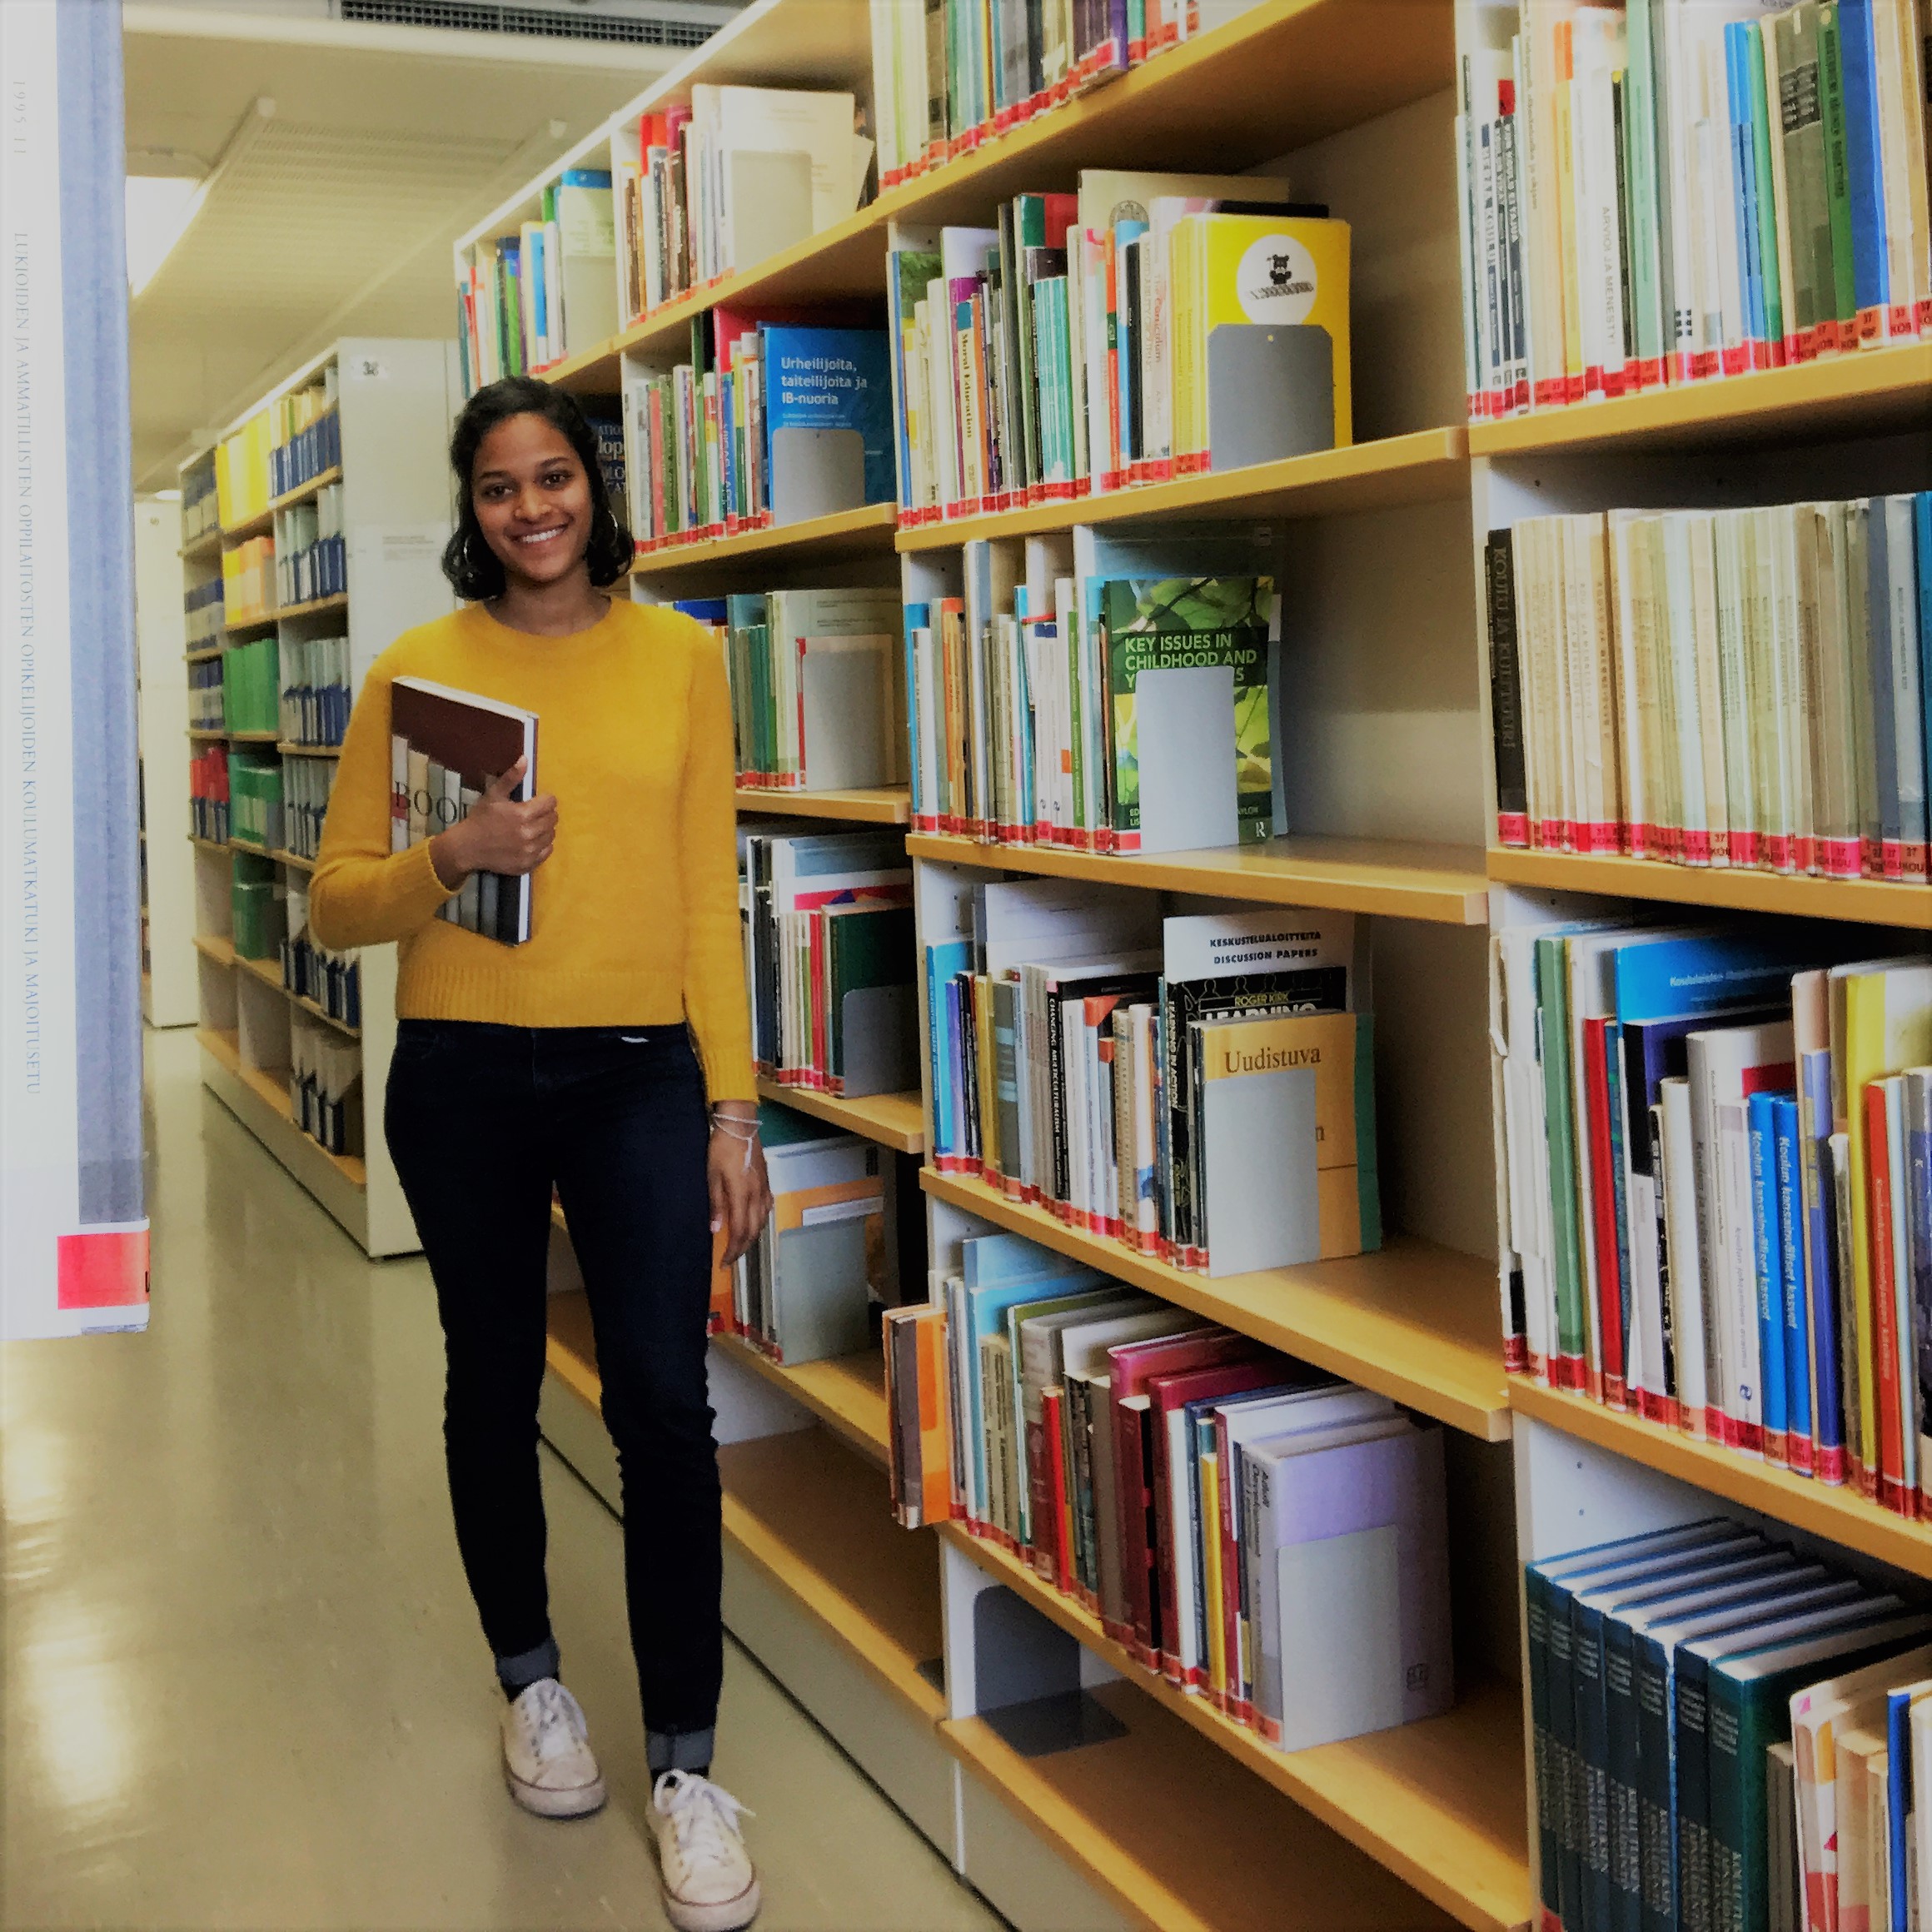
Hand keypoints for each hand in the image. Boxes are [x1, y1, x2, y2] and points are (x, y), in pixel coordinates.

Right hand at [430, 757, 555, 884]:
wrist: (467, 848)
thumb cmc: (480, 819)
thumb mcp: (493, 795)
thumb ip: (511, 778)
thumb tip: (525, 759)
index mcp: (523, 814)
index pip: (550, 803)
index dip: (545, 799)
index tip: (538, 801)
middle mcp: (530, 833)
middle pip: (553, 819)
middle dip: (546, 813)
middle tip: (534, 814)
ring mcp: (530, 851)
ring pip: (551, 835)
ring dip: (545, 829)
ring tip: (532, 827)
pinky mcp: (528, 864)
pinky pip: (547, 852)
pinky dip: (542, 845)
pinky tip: (531, 841)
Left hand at [708, 1105, 771, 1268]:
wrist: (740, 1126)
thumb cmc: (721, 1149)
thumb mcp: (712, 1176)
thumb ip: (716, 1204)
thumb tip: (716, 1230)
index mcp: (742, 1195)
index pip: (740, 1231)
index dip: (733, 1250)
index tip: (724, 1263)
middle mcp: (757, 1196)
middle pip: (753, 1230)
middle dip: (742, 1248)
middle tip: (730, 1258)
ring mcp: (764, 1188)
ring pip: (762, 1221)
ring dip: (752, 1236)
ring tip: (740, 1243)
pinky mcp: (767, 1181)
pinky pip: (767, 1208)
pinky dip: (760, 1220)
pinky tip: (755, 1221)